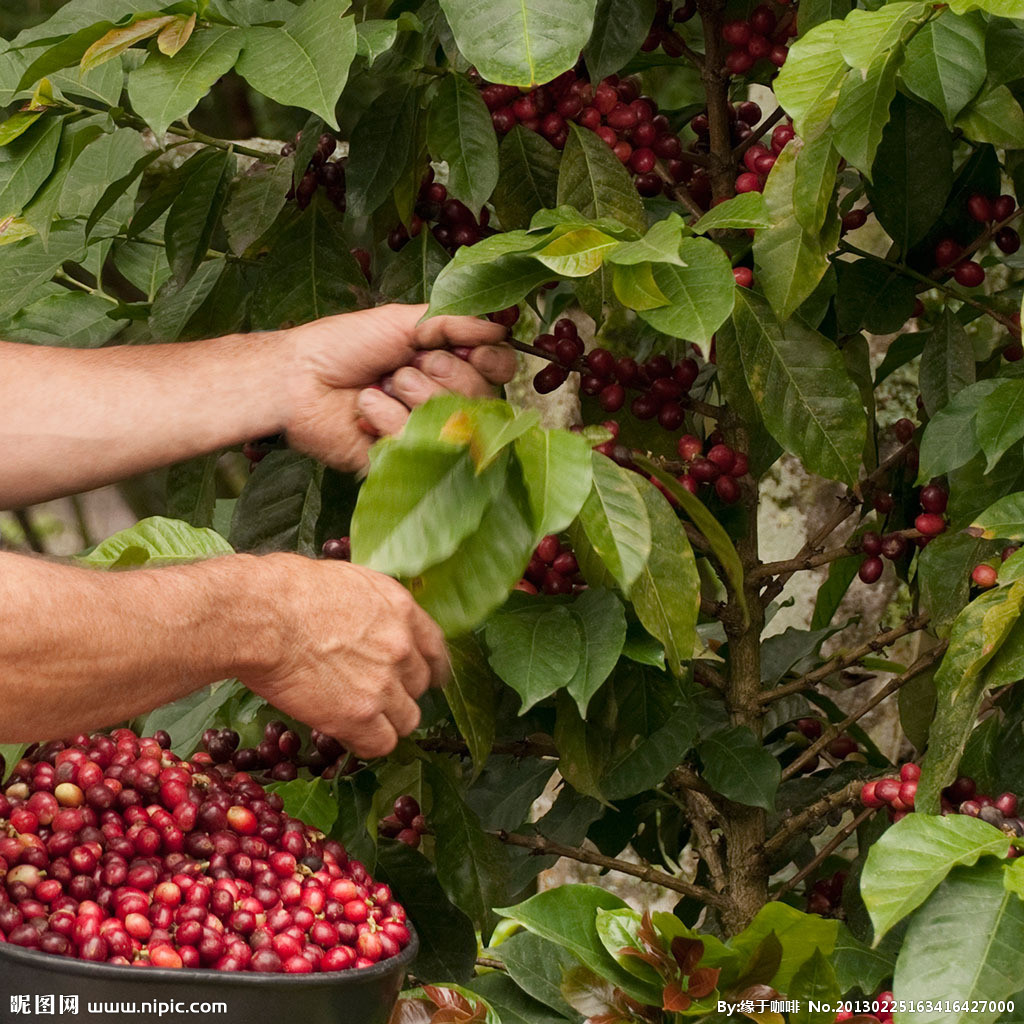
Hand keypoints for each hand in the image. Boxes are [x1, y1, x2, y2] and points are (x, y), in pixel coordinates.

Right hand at [247, 554, 447, 757]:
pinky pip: (381, 744)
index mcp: (401, 609)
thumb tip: (366, 621)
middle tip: (371, 692)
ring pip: (407, 719)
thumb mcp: (345, 581)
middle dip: (400, 690)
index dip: (429, 666)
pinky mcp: (360, 716)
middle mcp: (402, 647)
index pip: (435, 647)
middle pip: (420, 684)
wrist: (262, 617)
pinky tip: (346, 733)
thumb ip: (370, 607)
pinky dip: (366, 743)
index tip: (424, 676)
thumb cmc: (285, 590)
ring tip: (358, 716)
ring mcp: (384, 683)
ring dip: (386, 720)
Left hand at [280, 303, 514, 470]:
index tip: (473, 352)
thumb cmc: (344, 345)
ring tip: (382, 384)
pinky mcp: (403, 460)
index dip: (492, 363)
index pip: (498, 370)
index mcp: (448, 365)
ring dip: (413, 394)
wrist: (297, 378)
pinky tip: (366, 408)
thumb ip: (453, 322)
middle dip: (445, 376)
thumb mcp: (402, 320)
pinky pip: (419, 444)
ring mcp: (425, 432)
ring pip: (454, 423)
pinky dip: (388, 418)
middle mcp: (444, 400)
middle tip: (406, 365)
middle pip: (484, 399)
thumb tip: (503, 328)